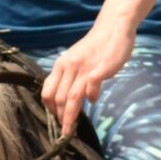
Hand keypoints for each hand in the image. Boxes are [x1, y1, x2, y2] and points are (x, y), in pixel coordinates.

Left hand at [40, 18, 134, 134]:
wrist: (112, 28)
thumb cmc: (96, 47)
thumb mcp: (77, 60)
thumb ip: (74, 78)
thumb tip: (81, 99)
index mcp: (60, 66)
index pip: (48, 91)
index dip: (50, 108)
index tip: (56, 120)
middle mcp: (68, 67)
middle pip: (58, 98)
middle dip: (60, 117)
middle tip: (64, 131)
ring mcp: (83, 68)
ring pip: (71, 97)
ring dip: (70, 116)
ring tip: (70, 129)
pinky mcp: (99, 69)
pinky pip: (90, 87)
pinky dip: (90, 97)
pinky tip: (93, 101)